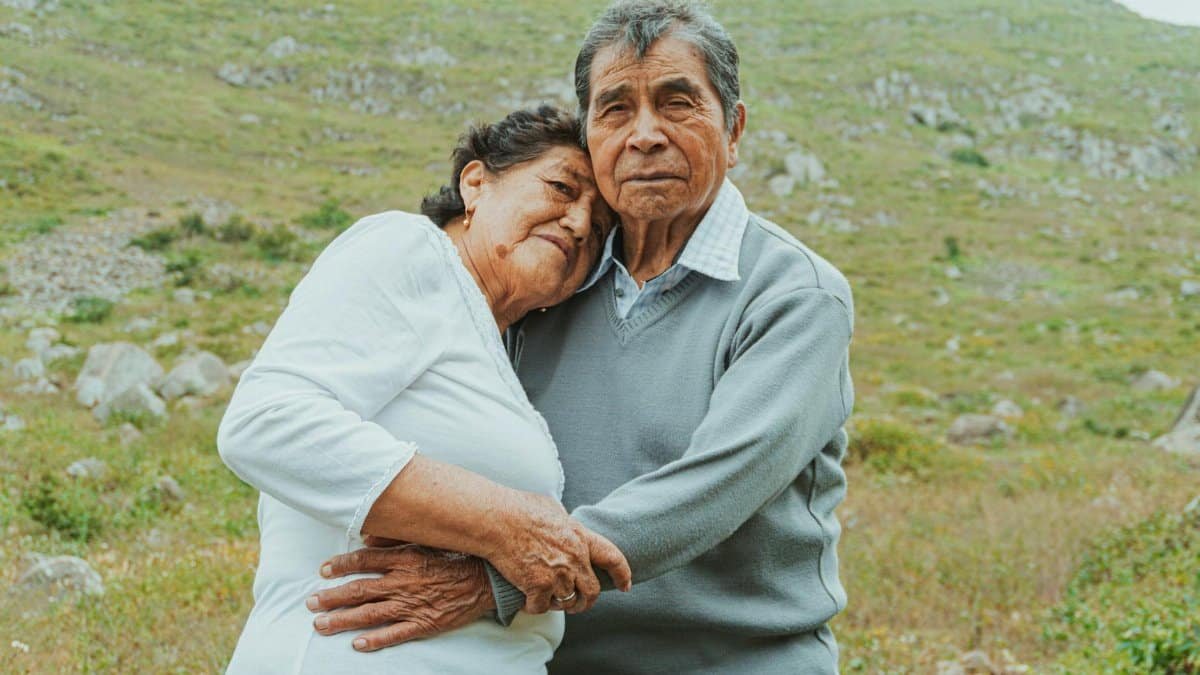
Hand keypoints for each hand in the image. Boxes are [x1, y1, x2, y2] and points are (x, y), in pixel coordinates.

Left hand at [307, 544, 493, 651]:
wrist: (486, 580)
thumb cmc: (457, 557)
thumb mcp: (427, 540)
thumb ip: (396, 538)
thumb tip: (368, 537)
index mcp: (405, 559)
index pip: (364, 562)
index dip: (341, 566)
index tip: (324, 570)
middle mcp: (404, 582)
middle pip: (360, 591)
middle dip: (332, 598)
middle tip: (310, 603)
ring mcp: (412, 605)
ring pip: (370, 614)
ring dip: (342, 620)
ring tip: (321, 624)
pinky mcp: (423, 623)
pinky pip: (395, 634)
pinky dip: (375, 640)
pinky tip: (356, 643)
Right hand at [486, 493, 630, 614]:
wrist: (496, 518)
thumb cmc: (518, 508)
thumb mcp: (551, 508)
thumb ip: (564, 523)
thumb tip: (563, 524)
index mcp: (580, 537)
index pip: (612, 558)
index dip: (622, 574)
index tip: (625, 585)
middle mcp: (575, 558)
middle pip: (592, 590)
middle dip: (586, 602)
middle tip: (578, 605)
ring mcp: (558, 574)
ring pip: (567, 601)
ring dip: (557, 603)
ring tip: (548, 599)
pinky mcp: (538, 586)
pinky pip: (541, 607)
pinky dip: (534, 606)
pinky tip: (528, 600)